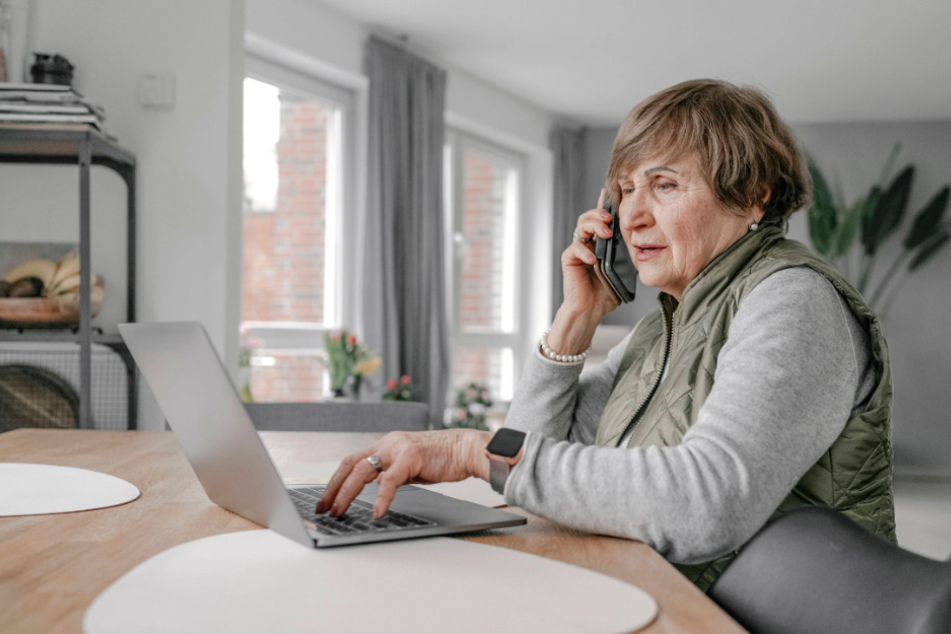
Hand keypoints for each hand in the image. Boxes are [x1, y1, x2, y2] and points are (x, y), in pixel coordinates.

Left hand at [316, 429, 491, 518]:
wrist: (466, 449)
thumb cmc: (442, 460)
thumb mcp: (410, 468)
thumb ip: (391, 474)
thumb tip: (376, 488)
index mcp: (386, 445)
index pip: (352, 461)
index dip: (335, 481)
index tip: (325, 500)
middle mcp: (388, 443)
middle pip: (350, 464)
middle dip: (333, 488)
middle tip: (322, 509)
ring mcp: (398, 448)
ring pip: (362, 470)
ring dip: (347, 493)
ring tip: (340, 511)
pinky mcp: (411, 457)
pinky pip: (390, 479)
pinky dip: (380, 497)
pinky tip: (376, 511)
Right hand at [562, 189, 620, 320]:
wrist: (590, 310)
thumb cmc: (608, 292)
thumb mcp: (624, 269)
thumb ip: (629, 254)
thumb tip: (645, 240)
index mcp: (602, 242)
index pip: (603, 219)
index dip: (605, 204)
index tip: (611, 191)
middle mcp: (588, 242)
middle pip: (589, 217)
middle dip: (599, 213)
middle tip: (610, 218)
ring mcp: (578, 250)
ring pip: (580, 227)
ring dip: (593, 226)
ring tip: (605, 233)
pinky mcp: (569, 259)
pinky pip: (574, 249)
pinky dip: (584, 251)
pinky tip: (593, 259)